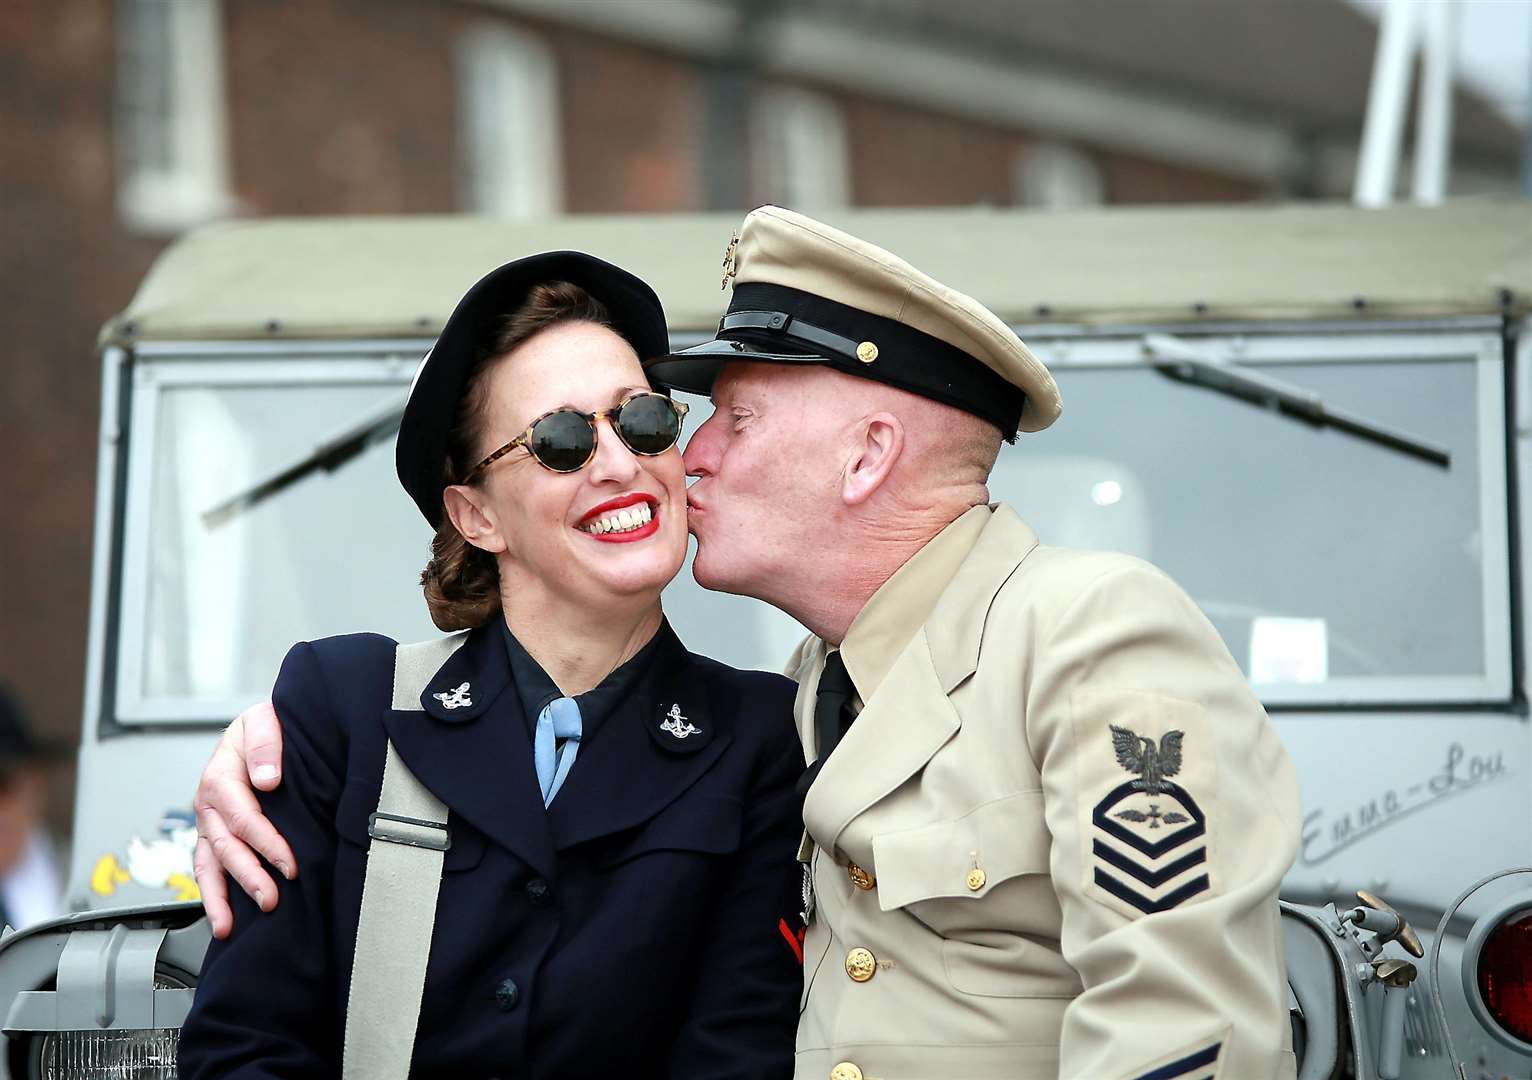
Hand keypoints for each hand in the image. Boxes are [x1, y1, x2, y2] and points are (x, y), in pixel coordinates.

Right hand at [192, 703, 296, 938]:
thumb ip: (265, 744)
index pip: (243, 818)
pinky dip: (212, 896)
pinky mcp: (212, 835)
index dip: (267, 843)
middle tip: (271, 899)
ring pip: (207, 866)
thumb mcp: (263, 720)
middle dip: (248, 876)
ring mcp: (207, 823)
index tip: (290, 864)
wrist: (257, 727)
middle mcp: (208, 804)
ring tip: (229, 926)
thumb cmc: (263, 725)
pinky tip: (223, 920)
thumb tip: (266, 779)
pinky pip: (206, 869)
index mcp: (219, 776)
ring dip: (219, 898)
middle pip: (225, 847)